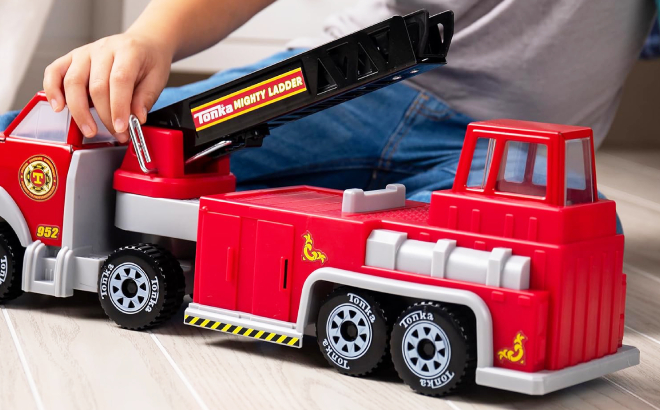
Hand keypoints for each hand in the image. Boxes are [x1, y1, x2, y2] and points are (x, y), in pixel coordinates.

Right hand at [43, 32, 172, 141]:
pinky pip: (54, 72)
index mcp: (128, 51)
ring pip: (73, 82)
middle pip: (96, 85)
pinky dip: (52, 90)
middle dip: (104, 116)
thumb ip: (146, 98)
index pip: (119, 80)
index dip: (119, 107)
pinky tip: (58, 107)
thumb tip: (136, 118)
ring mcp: (84, 53)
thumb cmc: (148, 61)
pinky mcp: (71, 58)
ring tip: (90, 130)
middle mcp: (103, 49)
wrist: (142, 43)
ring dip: (79, 111)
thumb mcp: (157, 78)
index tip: (122, 127)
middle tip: (116, 134)